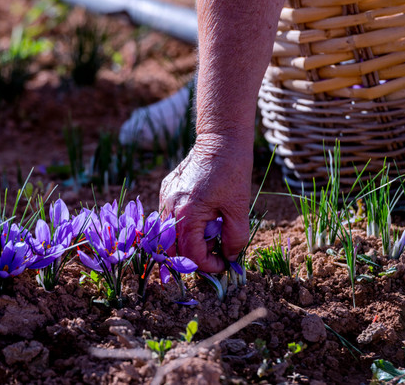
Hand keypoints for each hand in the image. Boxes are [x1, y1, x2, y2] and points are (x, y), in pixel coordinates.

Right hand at [159, 134, 251, 272]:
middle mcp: (170, 207)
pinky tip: (204, 216)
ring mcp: (165, 198)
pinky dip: (184, 226)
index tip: (224, 263)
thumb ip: (235, 238)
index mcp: (188, 213)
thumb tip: (230, 258)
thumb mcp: (239, 208)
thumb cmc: (232, 170)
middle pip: (173, 250)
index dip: (208, 266)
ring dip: (189, 242)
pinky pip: (170, 218)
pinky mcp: (166, 191)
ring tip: (212, 230)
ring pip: (169, 235)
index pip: (190, 255)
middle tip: (216, 250)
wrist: (220, 139)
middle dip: (195, 257)